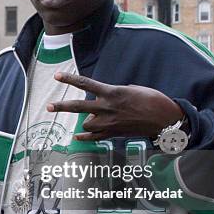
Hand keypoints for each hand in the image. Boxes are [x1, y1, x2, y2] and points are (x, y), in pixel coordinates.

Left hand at [47, 73, 183, 141]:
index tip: (57, 76)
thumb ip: (112, 94)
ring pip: (86, 123)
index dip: (70, 79)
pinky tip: (77, 136)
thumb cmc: (151, 99)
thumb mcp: (131, 89)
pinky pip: (94, 137)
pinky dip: (85, 137)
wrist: (165, 119)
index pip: (86, 83)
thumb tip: (102, 101)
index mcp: (112, 92)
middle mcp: (107, 108)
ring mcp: (110, 123)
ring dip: (86, 120)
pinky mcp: (114, 134)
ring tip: (92, 116)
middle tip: (48, 107)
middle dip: (61, 107)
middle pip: (78, 107)